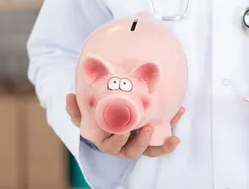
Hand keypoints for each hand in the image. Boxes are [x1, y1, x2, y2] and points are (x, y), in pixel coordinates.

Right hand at [66, 93, 183, 158]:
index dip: (118, 140)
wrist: (110, 115)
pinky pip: (162, 137)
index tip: (124, 130)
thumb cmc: (97, 118)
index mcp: (108, 142)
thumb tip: (69, 96)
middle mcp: (124, 146)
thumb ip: (76, 108)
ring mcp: (138, 143)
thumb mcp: (84, 114)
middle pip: (133, 151)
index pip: (112, 146)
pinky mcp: (151, 137)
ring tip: (173, 138)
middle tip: (147, 129)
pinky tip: (180, 112)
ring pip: (151, 150)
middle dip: (142, 142)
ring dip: (162, 145)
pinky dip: (172, 127)